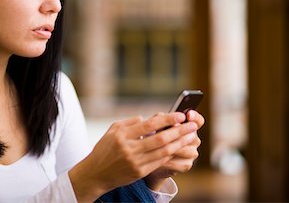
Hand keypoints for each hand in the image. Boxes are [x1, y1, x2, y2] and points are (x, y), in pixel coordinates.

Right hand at [69, 113, 198, 201]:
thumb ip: (131, 123)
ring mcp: (135, 161)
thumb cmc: (105, 148)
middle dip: (179, 131)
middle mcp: (129, 148)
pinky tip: (178, 147)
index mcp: (122, 134)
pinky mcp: (139, 172)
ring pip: (163, 151)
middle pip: (160, 138)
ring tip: (190, 136)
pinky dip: (171, 153)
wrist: (96, 173)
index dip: (167, 119)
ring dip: (180, 143)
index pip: (149, 125)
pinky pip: (159, 161)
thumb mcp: (112, 130)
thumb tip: (148, 119)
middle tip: (192, 125)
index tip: (180, 115)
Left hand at [143, 110, 204, 190]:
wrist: (150, 158)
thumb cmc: (154, 137)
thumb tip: (162, 116)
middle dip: (178, 135)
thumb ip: (159, 120)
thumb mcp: (155, 126)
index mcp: (189, 126)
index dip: (195, 117)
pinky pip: (180, 163)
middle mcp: (193, 140)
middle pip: (192, 137)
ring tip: (158, 147)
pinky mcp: (186, 165)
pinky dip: (168, 161)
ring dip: (172, 148)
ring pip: (186, 151)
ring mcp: (191, 153)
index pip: (198, 121)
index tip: (188, 114)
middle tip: (165, 132)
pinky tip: (157, 159)